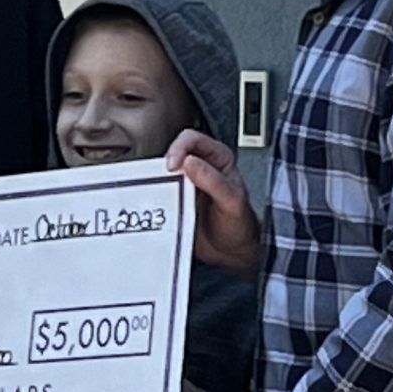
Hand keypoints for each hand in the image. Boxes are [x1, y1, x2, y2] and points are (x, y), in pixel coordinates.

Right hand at [166, 130, 261, 280]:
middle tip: (160, 180)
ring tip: (158, 193)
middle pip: (173, 152)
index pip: (192, 139)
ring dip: (156, 180)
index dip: (178, 148)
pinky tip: (155, 203)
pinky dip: (153, 194)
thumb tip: (190, 162)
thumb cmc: (239, 226)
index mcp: (219, 158)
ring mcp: (185, 182)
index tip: (172, 167)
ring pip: (162, 170)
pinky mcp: (174, 197)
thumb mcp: (232, 203)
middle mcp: (200, 166)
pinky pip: (158, 190)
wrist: (231, 251)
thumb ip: (214, 181)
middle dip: (163, 164)